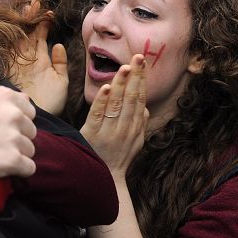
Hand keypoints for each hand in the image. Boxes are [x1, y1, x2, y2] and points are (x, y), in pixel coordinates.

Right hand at [0, 86, 36, 181]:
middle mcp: (13, 114)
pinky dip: (19, 172)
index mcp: (5, 96)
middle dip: (18, 139)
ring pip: (30, 150)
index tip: (2, 130)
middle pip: (31, 132)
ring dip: (17, 155)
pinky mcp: (12, 160)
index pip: (29, 111)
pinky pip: (29, 169)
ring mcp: (13, 137)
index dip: (18, 123)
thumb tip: (27, 97)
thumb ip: (4, 101)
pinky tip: (1, 169)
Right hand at [9, 6, 67, 115]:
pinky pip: (10, 45)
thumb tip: (59, 46)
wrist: (37, 117)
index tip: (49, 11)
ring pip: (20, 35)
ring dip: (24, 21)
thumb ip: (60, 64)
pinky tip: (21, 22)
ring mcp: (18, 59)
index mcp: (41, 60)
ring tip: (30, 6)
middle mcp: (28, 57)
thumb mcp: (61, 82)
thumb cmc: (50, 103)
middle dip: (31, 16)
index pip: (40, 36)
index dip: (43, 23)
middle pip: (28, 31)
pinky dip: (14, 34)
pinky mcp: (10, 64)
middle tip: (35, 1)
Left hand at [80, 55, 147, 178]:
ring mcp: (109, 132)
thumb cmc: (119, 159)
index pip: (140, 99)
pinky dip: (102, 100)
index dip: (142, 80)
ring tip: (124, 67)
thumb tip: (145, 108)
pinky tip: (106, 87)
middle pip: (132, 98)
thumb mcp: (135, 143)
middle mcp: (125, 129)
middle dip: (136, 76)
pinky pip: (98, 114)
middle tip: (138, 57)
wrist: (105, 181)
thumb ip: (140, 124)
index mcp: (135, 128)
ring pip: (116, 104)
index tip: (143, 63)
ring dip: (121, 84)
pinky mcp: (92, 135)